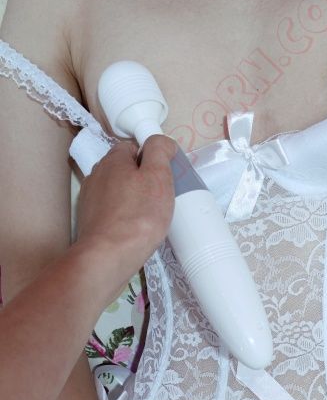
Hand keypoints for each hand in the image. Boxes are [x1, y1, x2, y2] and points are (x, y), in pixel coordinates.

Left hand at [77, 134, 175, 299]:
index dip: (152, 159)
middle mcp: (96, 175)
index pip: (134, 146)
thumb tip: (161, 142)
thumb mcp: (158, 176)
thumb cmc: (138, 216)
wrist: (108, 257)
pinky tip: (133, 230)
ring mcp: (89, 199)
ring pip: (117, 191)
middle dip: (142, 180)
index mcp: (112, 159)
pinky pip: (111, 211)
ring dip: (132, 199)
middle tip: (160, 198)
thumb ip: (160, 151)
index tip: (165, 177)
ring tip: (148, 217)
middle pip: (125, 169)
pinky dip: (122, 216)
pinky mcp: (89, 221)